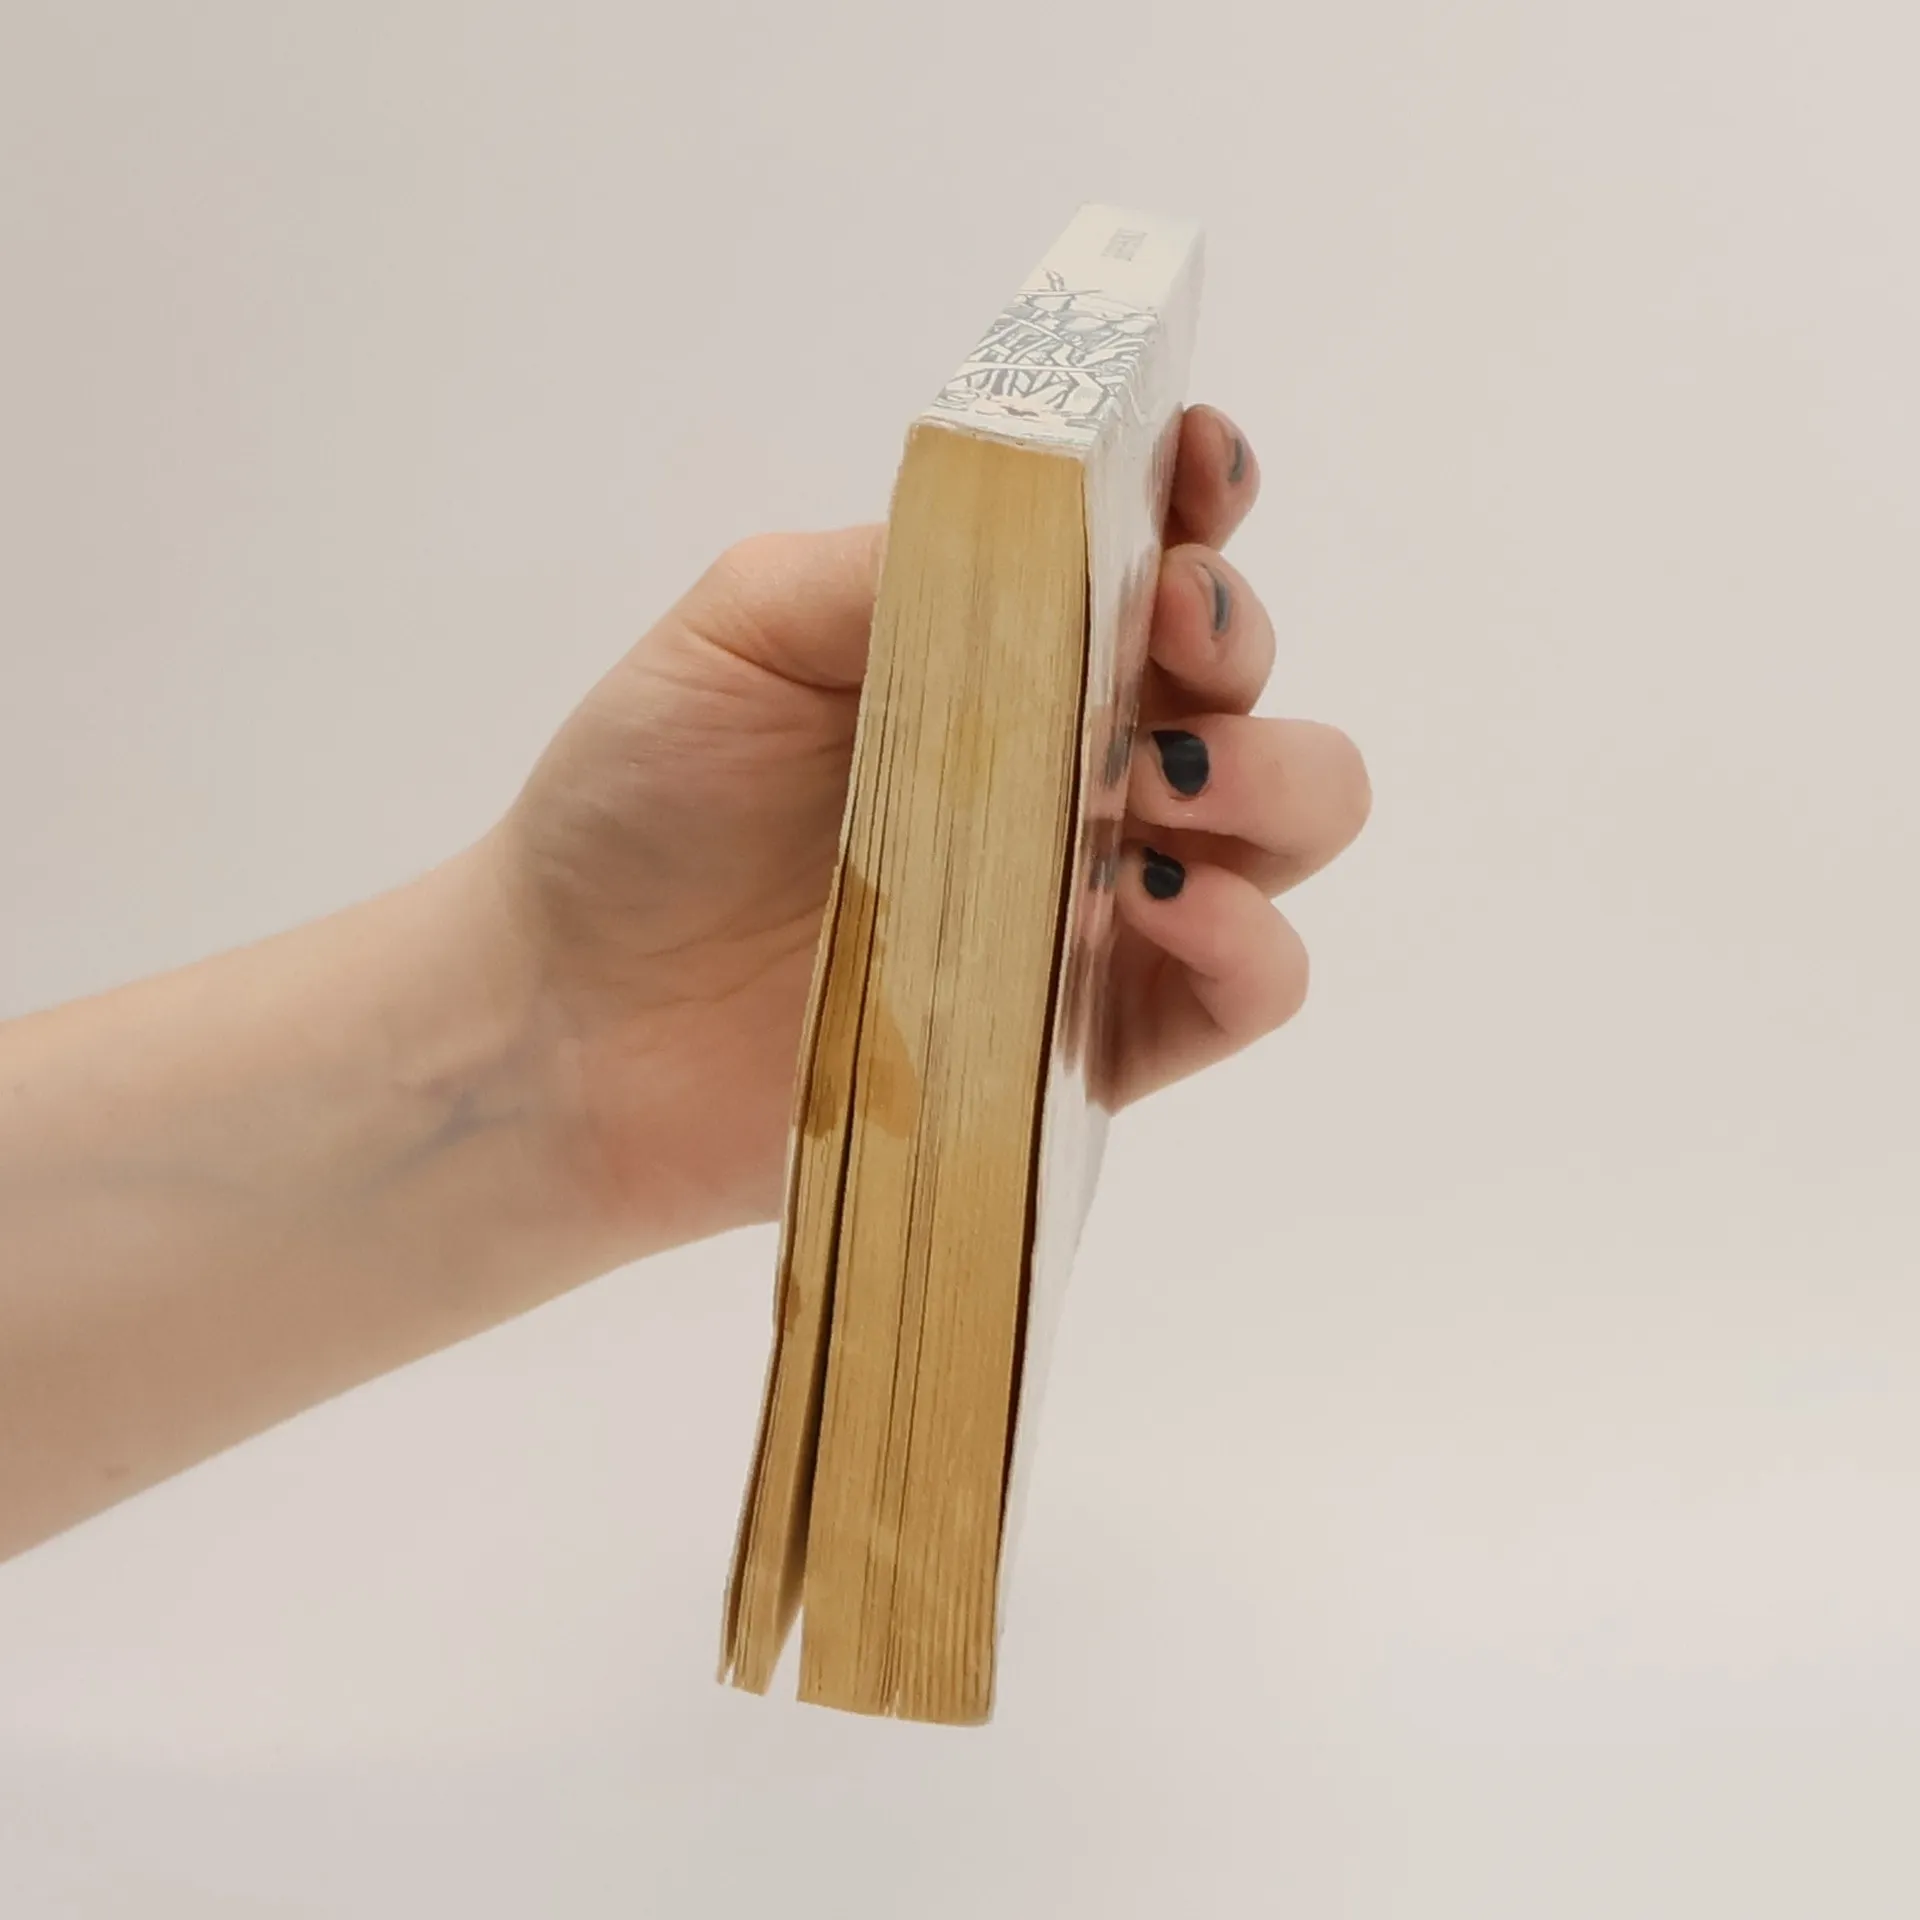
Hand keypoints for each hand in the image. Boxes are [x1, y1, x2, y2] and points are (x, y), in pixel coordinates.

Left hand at [491, 406, 1369, 1254]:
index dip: (1204, 494)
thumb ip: (902, 564)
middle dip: (1236, 640)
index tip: (1195, 471)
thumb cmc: (641, 805)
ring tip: (1156, 787)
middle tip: (1165, 638)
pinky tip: (1155, 905)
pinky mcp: (1093, 1039)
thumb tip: (1057, 519)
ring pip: (1289, 820)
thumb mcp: (743, 631)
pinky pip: (1245, 990)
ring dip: (1270, 781)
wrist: (573, 1021)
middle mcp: (1074, 765)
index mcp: (1004, 648)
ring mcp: (1095, 903)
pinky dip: (1247, 940)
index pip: (1157, 549)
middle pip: (1246, 682)